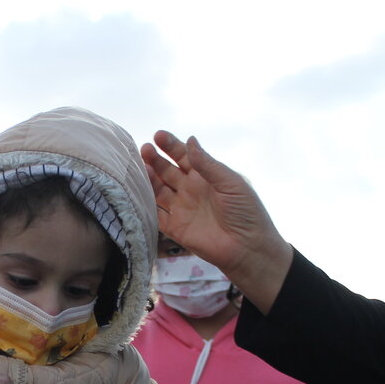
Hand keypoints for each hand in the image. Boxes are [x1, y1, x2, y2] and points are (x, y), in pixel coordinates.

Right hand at [141, 131, 292, 310]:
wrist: (248, 247)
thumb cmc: (246, 212)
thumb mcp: (230, 182)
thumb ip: (207, 164)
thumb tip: (190, 140)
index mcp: (205, 176)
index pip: (183, 156)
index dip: (171, 145)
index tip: (158, 136)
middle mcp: (190, 190)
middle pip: (167, 171)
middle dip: (154, 159)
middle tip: (144, 149)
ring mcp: (181, 208)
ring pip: (158, 190)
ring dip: (148, 178)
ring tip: (140, 167)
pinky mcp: (175, 228)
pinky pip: (155, 214)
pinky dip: (145, 204)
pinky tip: (137, 192)